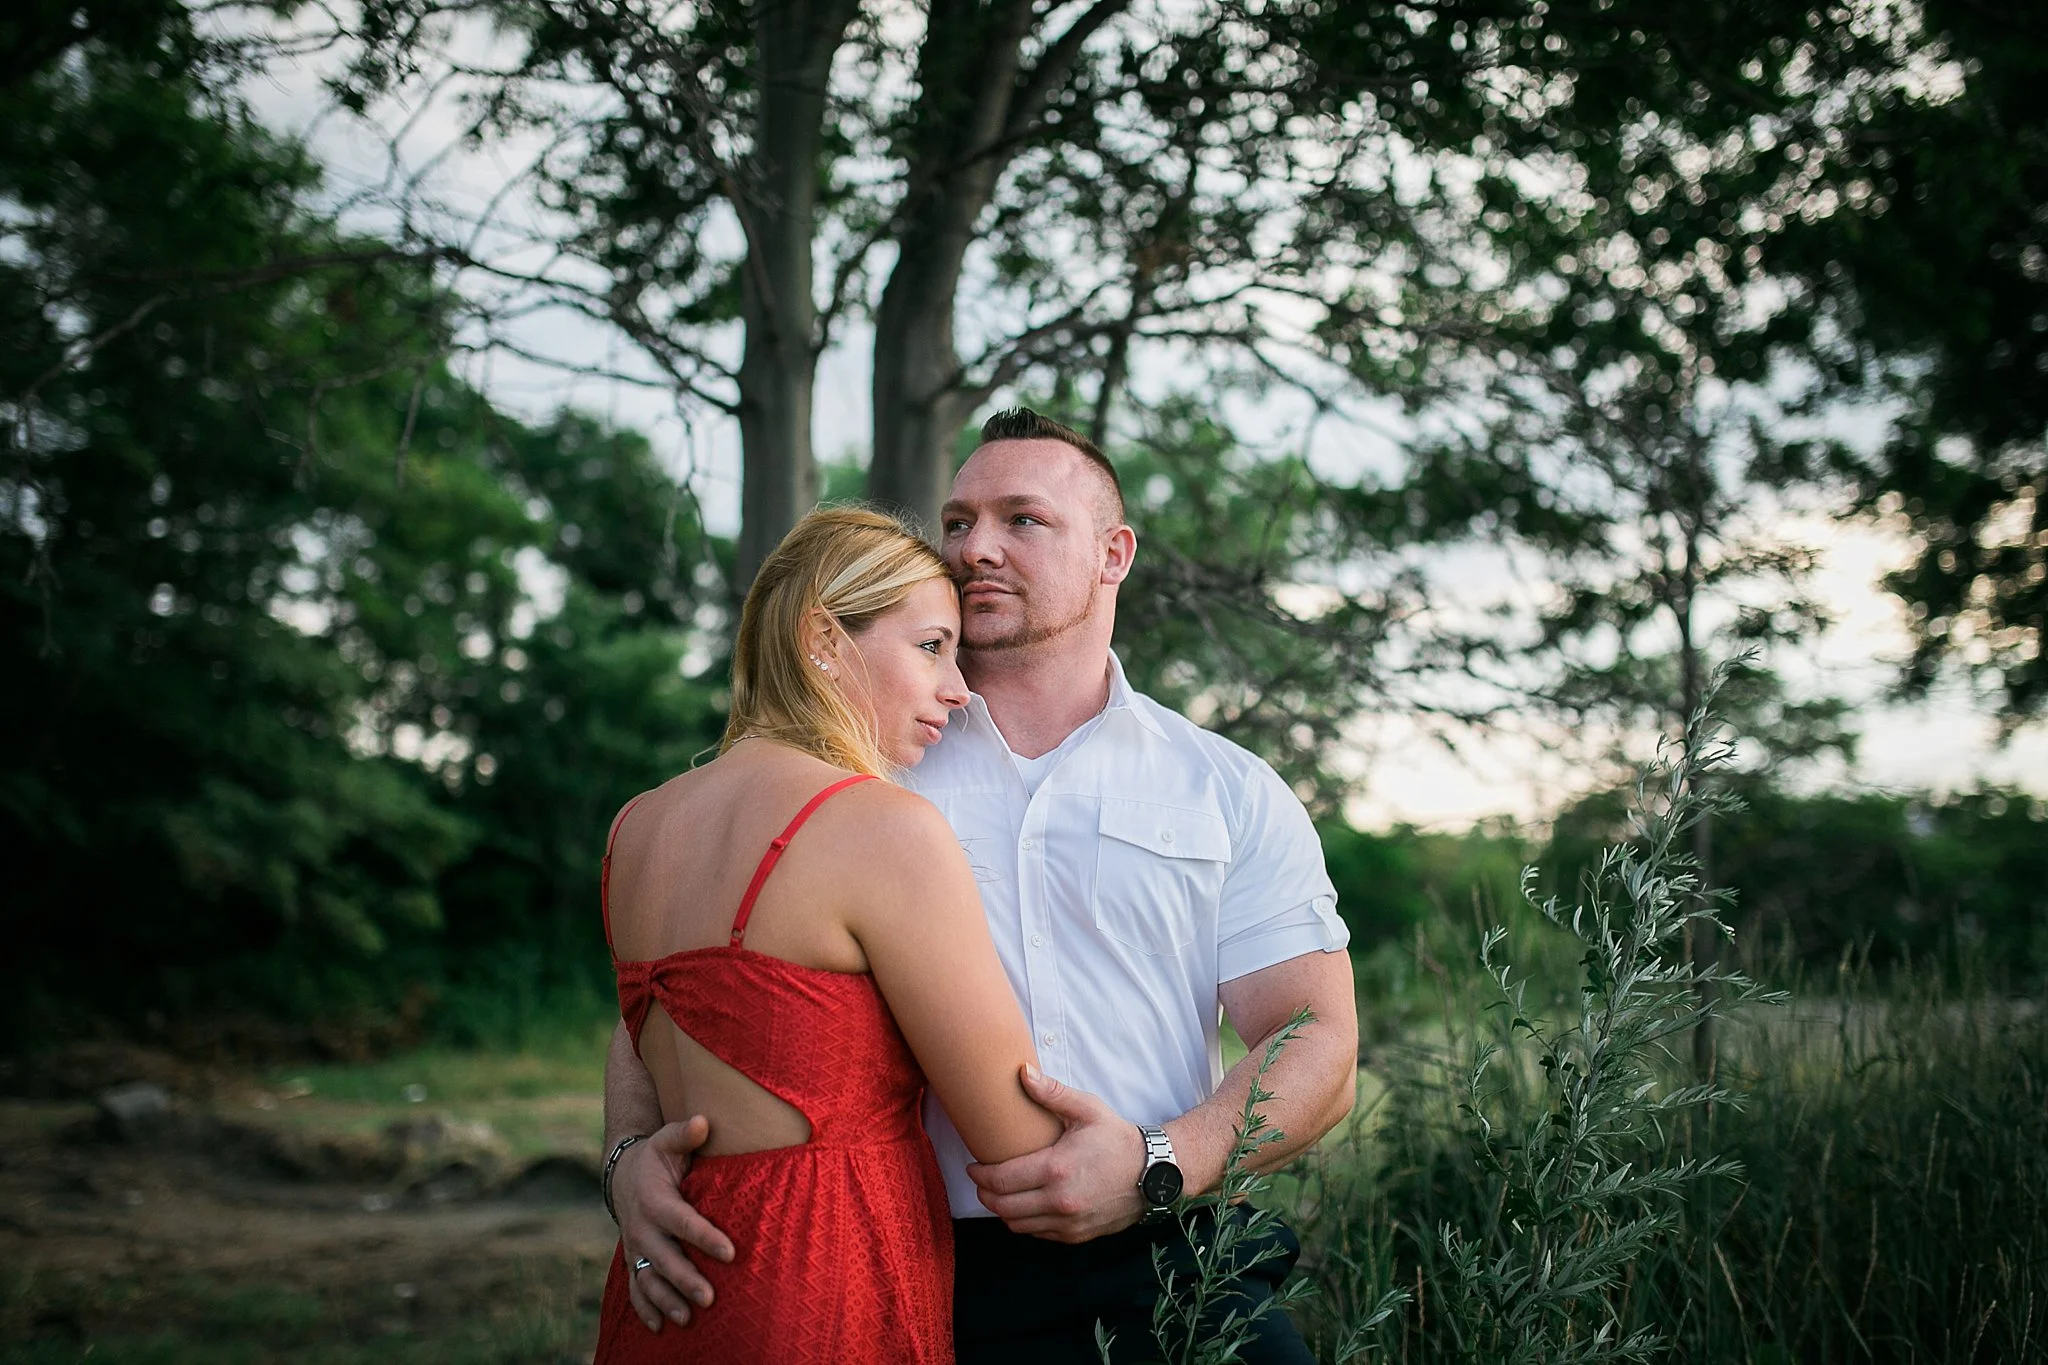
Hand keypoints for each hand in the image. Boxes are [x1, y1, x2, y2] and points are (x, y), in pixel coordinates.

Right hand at [615, 1117, 736, 1330]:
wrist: (622, 1176)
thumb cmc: (656, 1157)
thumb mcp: (666, 1140)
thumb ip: (685, 1133)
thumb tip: (703, 1122)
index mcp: (656, 1201)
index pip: (683, 1222)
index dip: (705, 1237)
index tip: (730, 1252)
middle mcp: (643, 1229)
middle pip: (666, 1258)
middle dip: (686, 1280)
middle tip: (710, 1297)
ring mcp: (636, 1249)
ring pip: (649, 1280)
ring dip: (666, 1301)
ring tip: (688, 1318)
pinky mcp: (634, 1261)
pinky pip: (635, 1289)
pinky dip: (645, 1309)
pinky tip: (659, 1329)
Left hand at [964, 1065, 1144, 1242]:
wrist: (1154, 1174)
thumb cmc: (1118, 1139)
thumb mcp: (1087, 1110)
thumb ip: (1052, 1092)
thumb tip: (1022, 1072)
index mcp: (1056, 1169)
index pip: (1001, 1180)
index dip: (979, 1175)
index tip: (973, 1167)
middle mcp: (1059, 1201)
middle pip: (1003, 1206)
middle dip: (984, 1194)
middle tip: (980, 1180)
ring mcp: (1068, 1222)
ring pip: (1017, 1225)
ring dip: (1002, 1210)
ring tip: (999, 1193)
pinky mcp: (1076, 1235)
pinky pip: (1038, 1234)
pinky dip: (1025, 1222)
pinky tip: (1025, 1205)